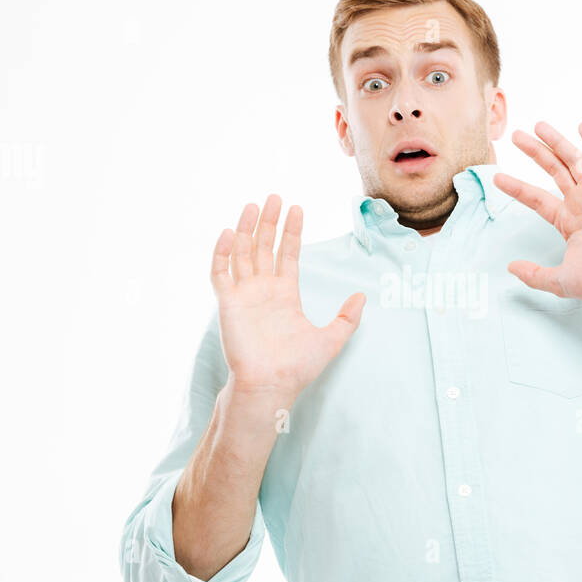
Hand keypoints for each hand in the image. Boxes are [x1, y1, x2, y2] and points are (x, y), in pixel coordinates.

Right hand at [211, 195, 364, 397]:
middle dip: (268, 222)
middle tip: (274, 197)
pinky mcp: (227, 303)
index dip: (292, 232)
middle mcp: (263, 290)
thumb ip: (347, 318)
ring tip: (254, 205)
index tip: (296, 209)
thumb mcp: (331, 339)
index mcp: (285, 295)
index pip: (288, 255)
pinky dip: (222, 252)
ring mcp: (244, 295)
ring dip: (246, 228)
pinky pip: (220, 272)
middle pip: (264, 247)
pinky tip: (230, 232)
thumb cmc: (297, 368)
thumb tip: (362, 296)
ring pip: (243, 253)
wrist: (271, 385)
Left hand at [492, 121, 581, 306]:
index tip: (498, 178)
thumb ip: (534, 274)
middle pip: (553, 170)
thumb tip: (511, 267)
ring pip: (573, 160)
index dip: (517, 188)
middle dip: (536, 152)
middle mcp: (581, 203)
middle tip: (516, 136)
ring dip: (557, 142)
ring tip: (538, 126)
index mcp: (568, 222)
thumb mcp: (559, 281)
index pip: (536, 198)